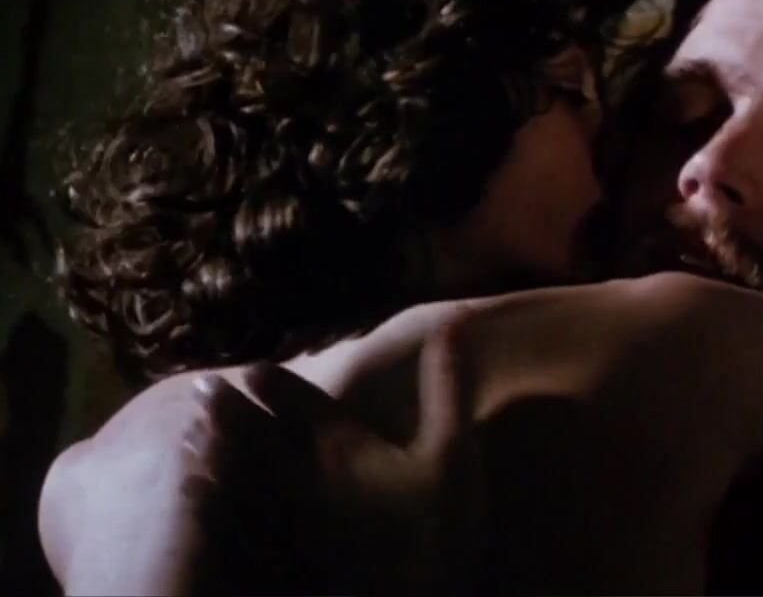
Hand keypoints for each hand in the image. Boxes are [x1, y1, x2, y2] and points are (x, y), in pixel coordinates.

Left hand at [184, 334, 481, 594]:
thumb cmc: (435, 526)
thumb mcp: (454, 452)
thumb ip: (447, 388)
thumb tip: (451, 326)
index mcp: (336, 443)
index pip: (294, 399)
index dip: (270, 380)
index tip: (249, 367)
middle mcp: (295, 473)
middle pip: (249, 431)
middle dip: (224, 407)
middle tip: (200, 388)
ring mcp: (275, 520)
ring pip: (230, 473)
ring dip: (206, 450)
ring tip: (185, 433)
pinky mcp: (268, 558)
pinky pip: (224, 524)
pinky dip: (205, 505)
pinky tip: (192, 498)